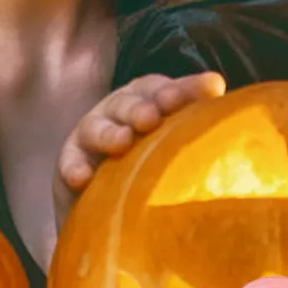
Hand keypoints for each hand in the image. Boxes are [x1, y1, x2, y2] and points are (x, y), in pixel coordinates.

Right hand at [53, 72, 225, 227]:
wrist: (111, 201)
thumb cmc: (156, 164)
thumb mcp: (179, 142)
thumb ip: (195, 118)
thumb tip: (217, 86)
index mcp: (149, 100)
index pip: (163, 89)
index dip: (182, 89)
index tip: (207, 91)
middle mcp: (120, 111)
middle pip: (127, 102)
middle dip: (140, 107)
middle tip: (152, 117)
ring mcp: (92, 133)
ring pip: (95, 126)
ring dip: (108, 132)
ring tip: (121, 142)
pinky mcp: (71, 162)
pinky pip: (69, 161)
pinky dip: (74, 166)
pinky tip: (82, 178)